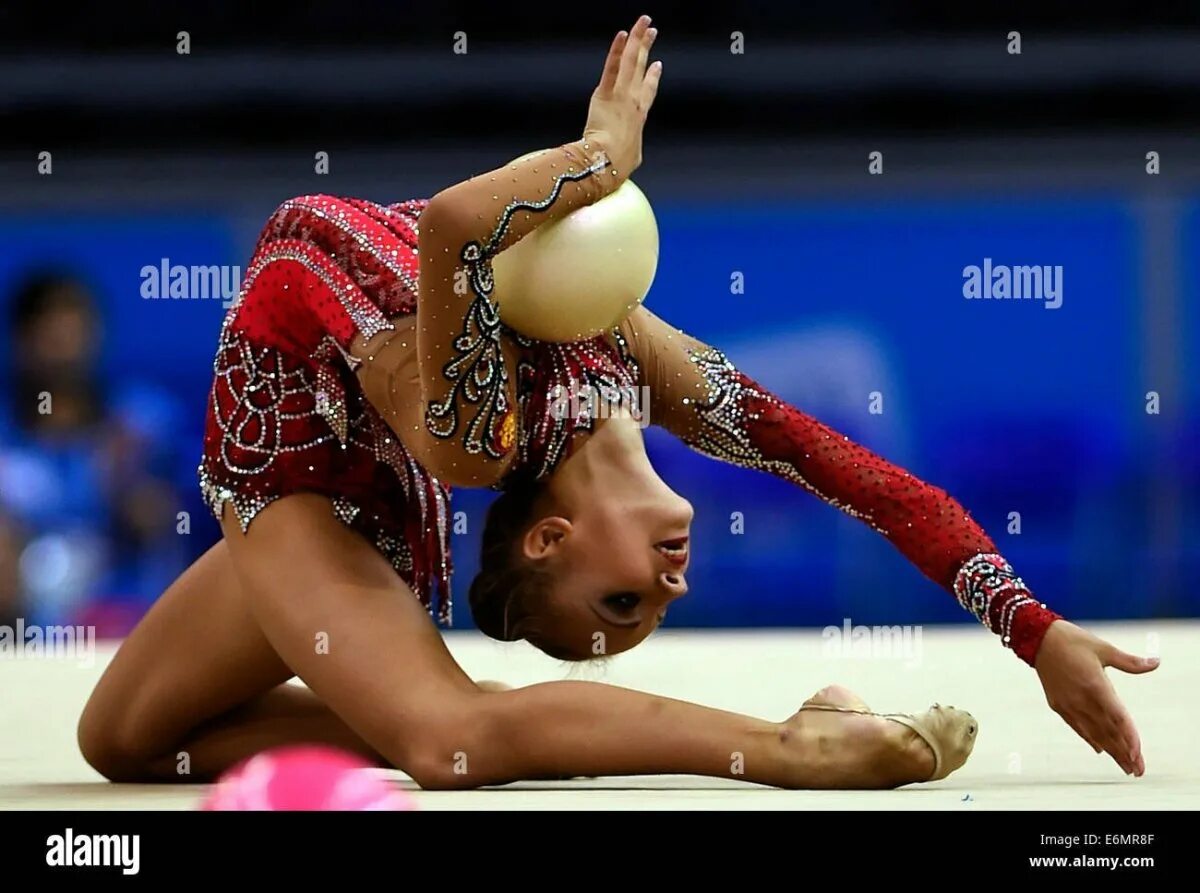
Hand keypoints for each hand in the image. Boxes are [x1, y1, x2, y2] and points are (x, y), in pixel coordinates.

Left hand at [583, 15, 661, 176]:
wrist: (606, 162)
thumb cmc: (617, 165)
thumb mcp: (631, 158)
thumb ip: (632, 151)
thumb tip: (630, 157)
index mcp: (640, 116)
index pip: (648, 90)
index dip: (652, 76)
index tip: (656, 64)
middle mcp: (633, 101)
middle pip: (641, 67)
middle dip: (646, 46)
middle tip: (651, 30)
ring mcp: (621, 95)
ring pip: (631, 61)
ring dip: (638, 38)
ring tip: (643, 21)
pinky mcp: (605, 94)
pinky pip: (612, 67)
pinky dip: (616, 49)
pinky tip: (621, 34)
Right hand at [1034, 620, 1158, 775]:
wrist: (1037, 638)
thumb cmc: (1072, 640)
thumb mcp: (1103, 648)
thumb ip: (1130, 662)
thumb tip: (1155, 662)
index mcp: (1095, 685)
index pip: (1117, 718)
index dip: (1129, 738)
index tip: (1137, 754)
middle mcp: (1081, 699)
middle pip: (1107, 732)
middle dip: (1124, 753)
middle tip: (1137, 770)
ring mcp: (1068, 704)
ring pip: (1093, 733)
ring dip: (1110, 751)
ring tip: (1124, 766)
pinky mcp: (1058, 704)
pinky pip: (1077, 726)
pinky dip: (1090, 739)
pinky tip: (1100, 749)